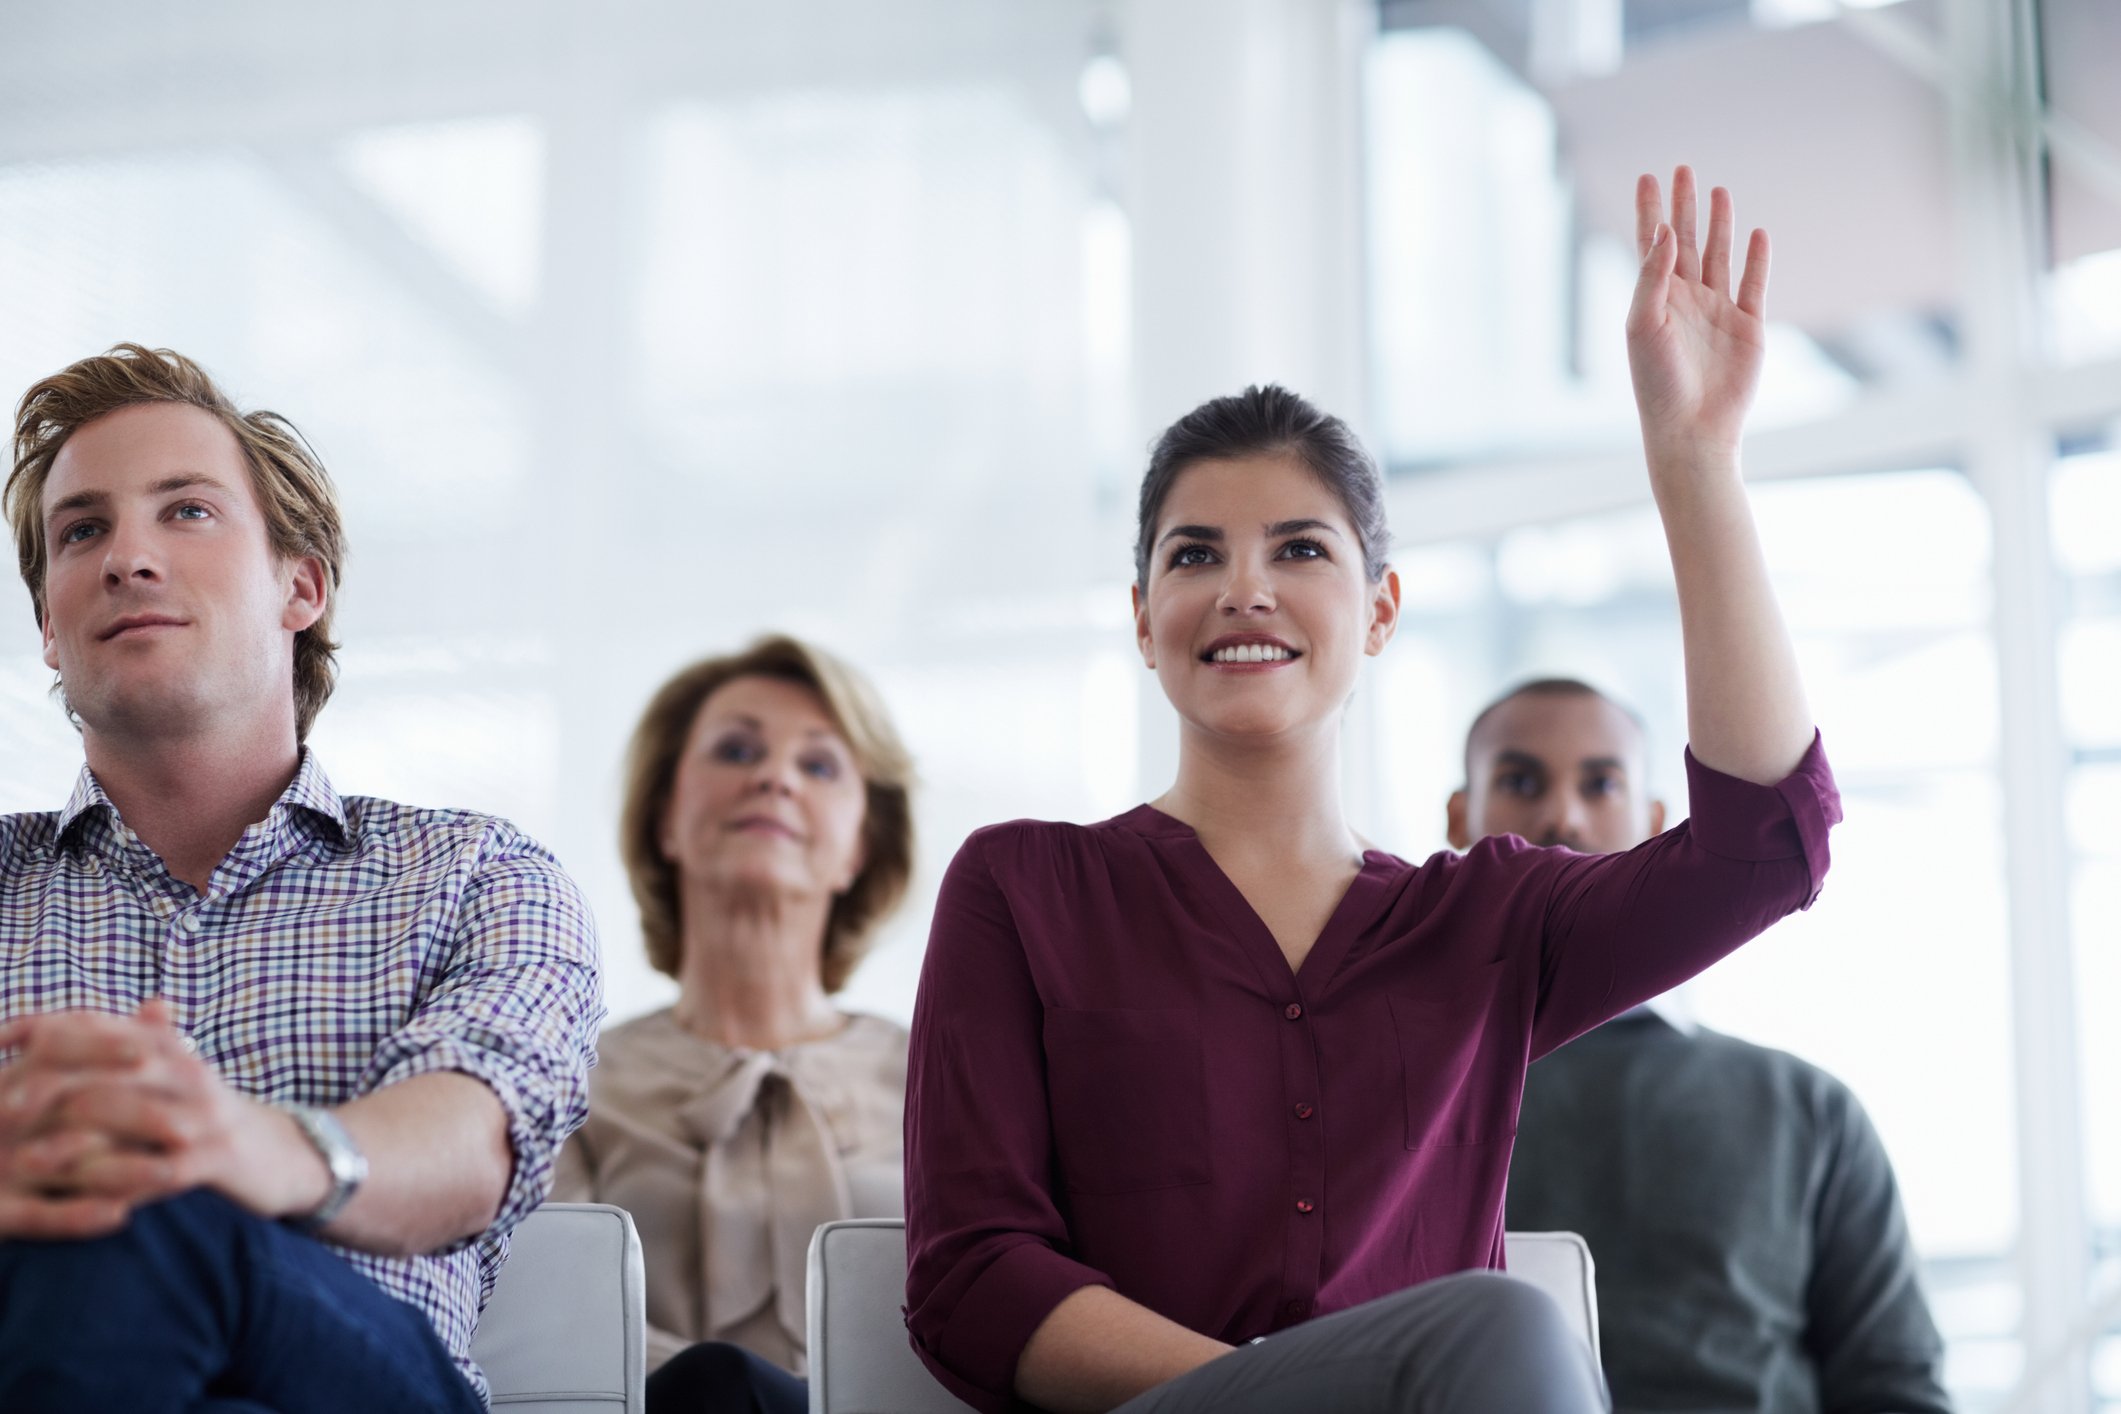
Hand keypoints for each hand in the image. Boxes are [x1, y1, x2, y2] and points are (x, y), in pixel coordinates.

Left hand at [0, 1002, 326, 1236]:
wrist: (286, 1153)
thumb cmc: (209, 1116)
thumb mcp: (170, 1072)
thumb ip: (119, 1047)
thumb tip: (52, 1023)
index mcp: (168, 1047)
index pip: (99, 1024)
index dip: (45, 1032)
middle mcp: (185, 1071)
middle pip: (106, 1068)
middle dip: (47, 1091)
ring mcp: (204, 1114)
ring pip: (129, 1117)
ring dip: (73, 1141)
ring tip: (25, 1162)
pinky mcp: (219, 1157)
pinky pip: (159, 1170)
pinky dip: (118, 1183)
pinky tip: (82, 1199)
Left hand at [1625, 166, 1769, 470]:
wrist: (1691, 428)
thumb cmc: (1656, 382)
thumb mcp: (1643, 324)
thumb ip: (1652, 276)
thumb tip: (1663, 231)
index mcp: (1653, 300)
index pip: (1650, 244)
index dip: (1649, 210)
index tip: (1647, 177)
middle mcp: (1684, 301)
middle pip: (1684, 241)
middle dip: (1684, 206)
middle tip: (1683, 168)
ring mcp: (1717, 312)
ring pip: (1718, 256)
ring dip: (1719, 223)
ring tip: (1719, 190)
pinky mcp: (1747, 327)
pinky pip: (1754, 284)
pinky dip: (1756, 258)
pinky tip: (1757, 232)